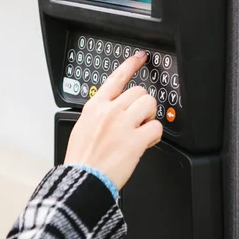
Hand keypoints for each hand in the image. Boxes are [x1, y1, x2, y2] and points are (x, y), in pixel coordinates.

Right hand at [64, 51, 162, 189]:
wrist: (82, 180)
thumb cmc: (82, 159)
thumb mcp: (83, 127)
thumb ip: (100, 114)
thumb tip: (116, 109)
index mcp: (95, 106)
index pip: (116, 78)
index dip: (131, 65)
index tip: (140, 58)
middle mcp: (110, 111)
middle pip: (139, 91)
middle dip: (142, 104)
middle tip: (137, 120)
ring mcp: (123, 124)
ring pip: (149, 104)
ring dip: (149, 117)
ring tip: (140, 130)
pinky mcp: (135, 140)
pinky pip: (156, 127)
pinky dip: (154, 135)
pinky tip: (145, 142)